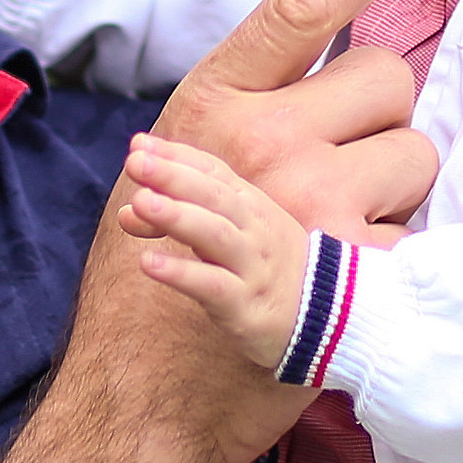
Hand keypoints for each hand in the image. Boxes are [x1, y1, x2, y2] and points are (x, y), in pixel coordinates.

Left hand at [122, 134, 310, 371]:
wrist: (331, 317)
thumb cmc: (268, 269)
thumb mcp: (233, 235)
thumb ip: (184, 215)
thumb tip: (130, 206)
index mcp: (251, 204)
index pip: (213, 171)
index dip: (176, 156)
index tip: (138, 144)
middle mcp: (254, 228)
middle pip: (213, 195)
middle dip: (173, 175)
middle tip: (135, 161)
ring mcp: (253, 266)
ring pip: (214, 234)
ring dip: (177, 216)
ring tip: (140, 202)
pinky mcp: (248, 305)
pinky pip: (213, 285)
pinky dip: (181, 272)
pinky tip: (148, 262)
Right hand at [146, 0, 448, 246]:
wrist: (145, 386)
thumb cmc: (165, 260)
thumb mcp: (182, 156)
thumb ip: (254, 103)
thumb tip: (347, 62)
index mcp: (215, 99)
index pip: (304, 3)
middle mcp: (264, 138)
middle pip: (387, 78)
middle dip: (377, 119)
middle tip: (334, 167)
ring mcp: (312, 201)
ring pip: (414, 154)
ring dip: (392, 188)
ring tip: (333, 228)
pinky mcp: (354, 266)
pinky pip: (416, 228)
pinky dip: (392, 253)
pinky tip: (343, 276)